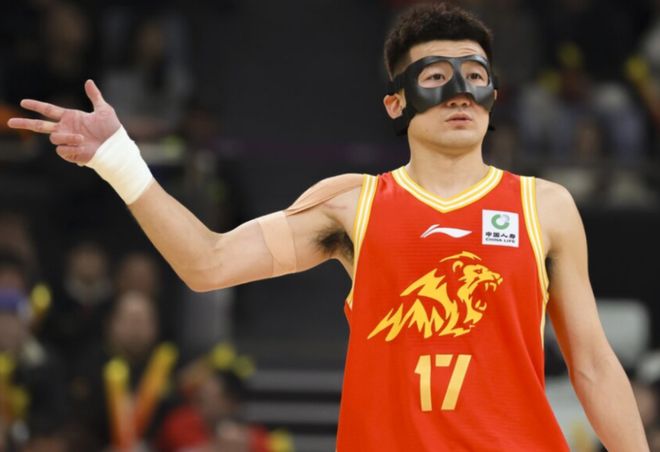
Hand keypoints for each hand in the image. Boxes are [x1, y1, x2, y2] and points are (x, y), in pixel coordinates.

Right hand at [6, 80, 121, 164]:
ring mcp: (67, 141)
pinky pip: (61, 150)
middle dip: (24, 123)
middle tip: (10, 122)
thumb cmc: (112, 130)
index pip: (48, 110)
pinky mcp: (70, 153)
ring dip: (67, 137)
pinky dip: (71, 148)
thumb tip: (88, 81)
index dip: (36, 105)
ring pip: (53, 138)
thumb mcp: (104, 110)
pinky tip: (83, 148)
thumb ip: (94, 96)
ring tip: (82, 138)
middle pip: (39, 125)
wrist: (116, 147)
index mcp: (70, 117)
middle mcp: (65, 129)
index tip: (23, 102)